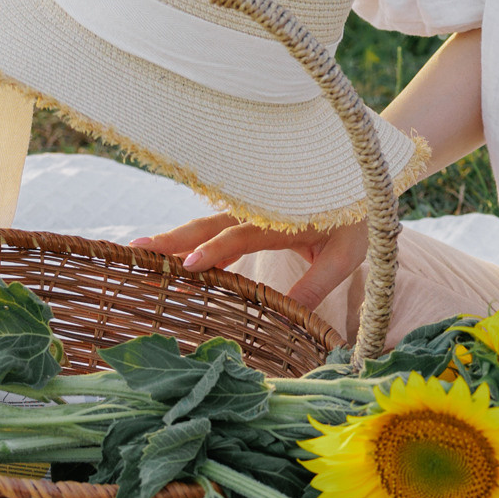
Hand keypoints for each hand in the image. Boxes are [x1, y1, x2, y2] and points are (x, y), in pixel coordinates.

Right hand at [130, 209, 366, 306]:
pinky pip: (217, 225)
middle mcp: (261, 210)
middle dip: (174, 238)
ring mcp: (252, 209)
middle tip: (137, 250)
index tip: (188, 266)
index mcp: (284, 218)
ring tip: (141, 249)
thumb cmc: (357, 219)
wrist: (361, 178)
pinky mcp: (250, 214)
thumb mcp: (347, 255)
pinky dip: (192, 237)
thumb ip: (317, 284)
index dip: (215, 249)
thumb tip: (291, 319)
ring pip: (208, 222)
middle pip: (211, 223)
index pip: (242, 234)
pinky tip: (171, 254)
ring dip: (176, 236)